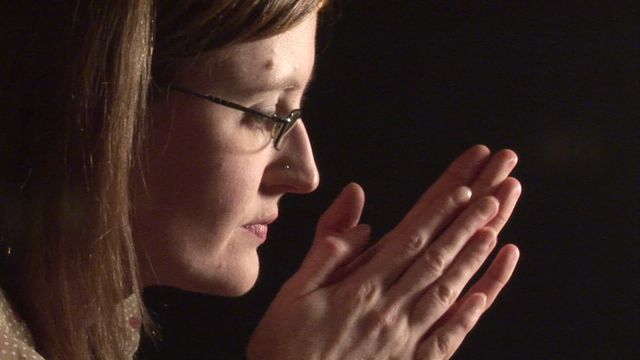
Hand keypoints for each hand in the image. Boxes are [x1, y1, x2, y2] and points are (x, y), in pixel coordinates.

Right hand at [248, 145, 520, 359]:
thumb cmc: (288, 348)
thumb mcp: (293, 293)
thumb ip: (328, 252)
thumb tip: (360, 215)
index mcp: (361, 289)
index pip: (409, 241)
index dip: (439, 213)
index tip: (464, 190)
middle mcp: (390, 311)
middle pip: (435, 259)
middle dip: (466, 224)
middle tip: (494, 196)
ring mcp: (405, 340)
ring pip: (447, 291)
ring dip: (473, 259)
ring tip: (494, 230)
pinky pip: (448, 337)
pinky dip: (469, 314)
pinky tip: (485, 294)